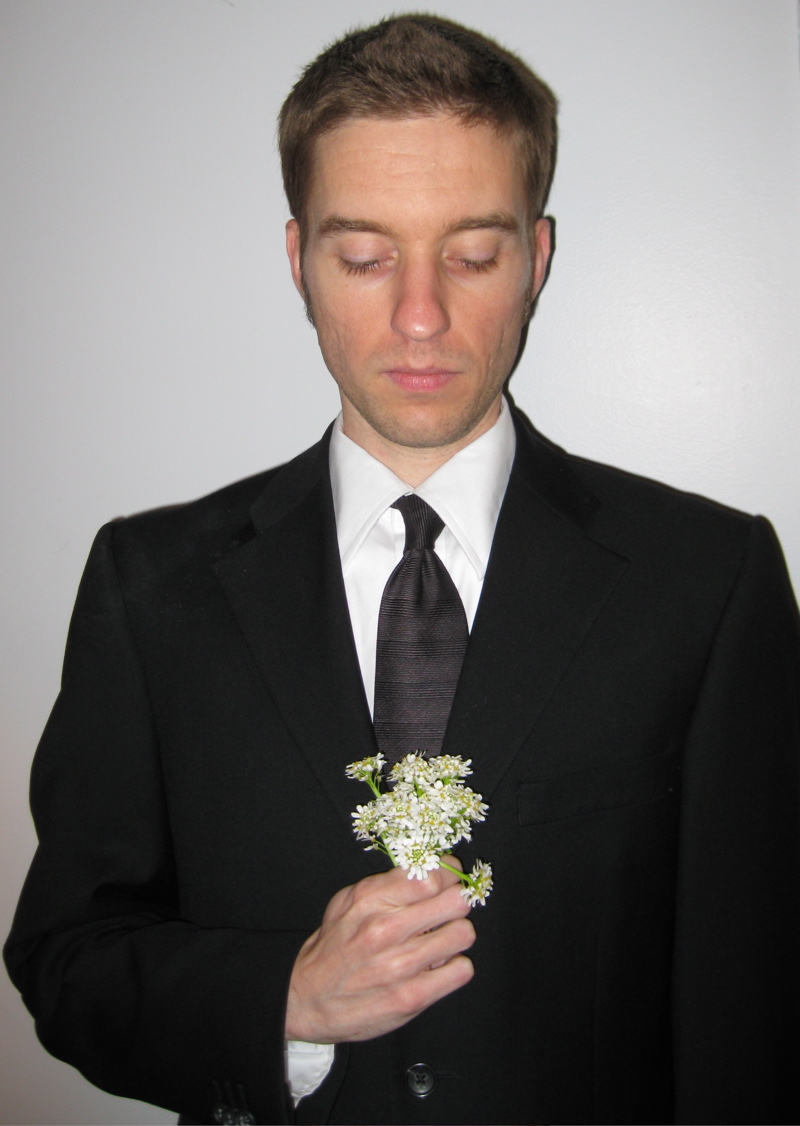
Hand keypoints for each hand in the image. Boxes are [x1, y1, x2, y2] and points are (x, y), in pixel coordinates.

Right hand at [284, 861, 475, 1042]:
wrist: (307, 999)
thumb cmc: (334, 946)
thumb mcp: (348, 901)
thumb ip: (388, 883)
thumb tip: (433, 869)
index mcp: (370, 898)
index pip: (431, 875)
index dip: (449, 874)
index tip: (449, 878)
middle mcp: (386, 929)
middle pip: (455, 902)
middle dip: (456, 902)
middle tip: (448, 910)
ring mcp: (401, 965)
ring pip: (463, 933)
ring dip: (455, 936)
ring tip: (439, 940)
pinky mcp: (412, 997)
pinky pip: (462, 970)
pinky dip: (454, 967)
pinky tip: (436, 966)